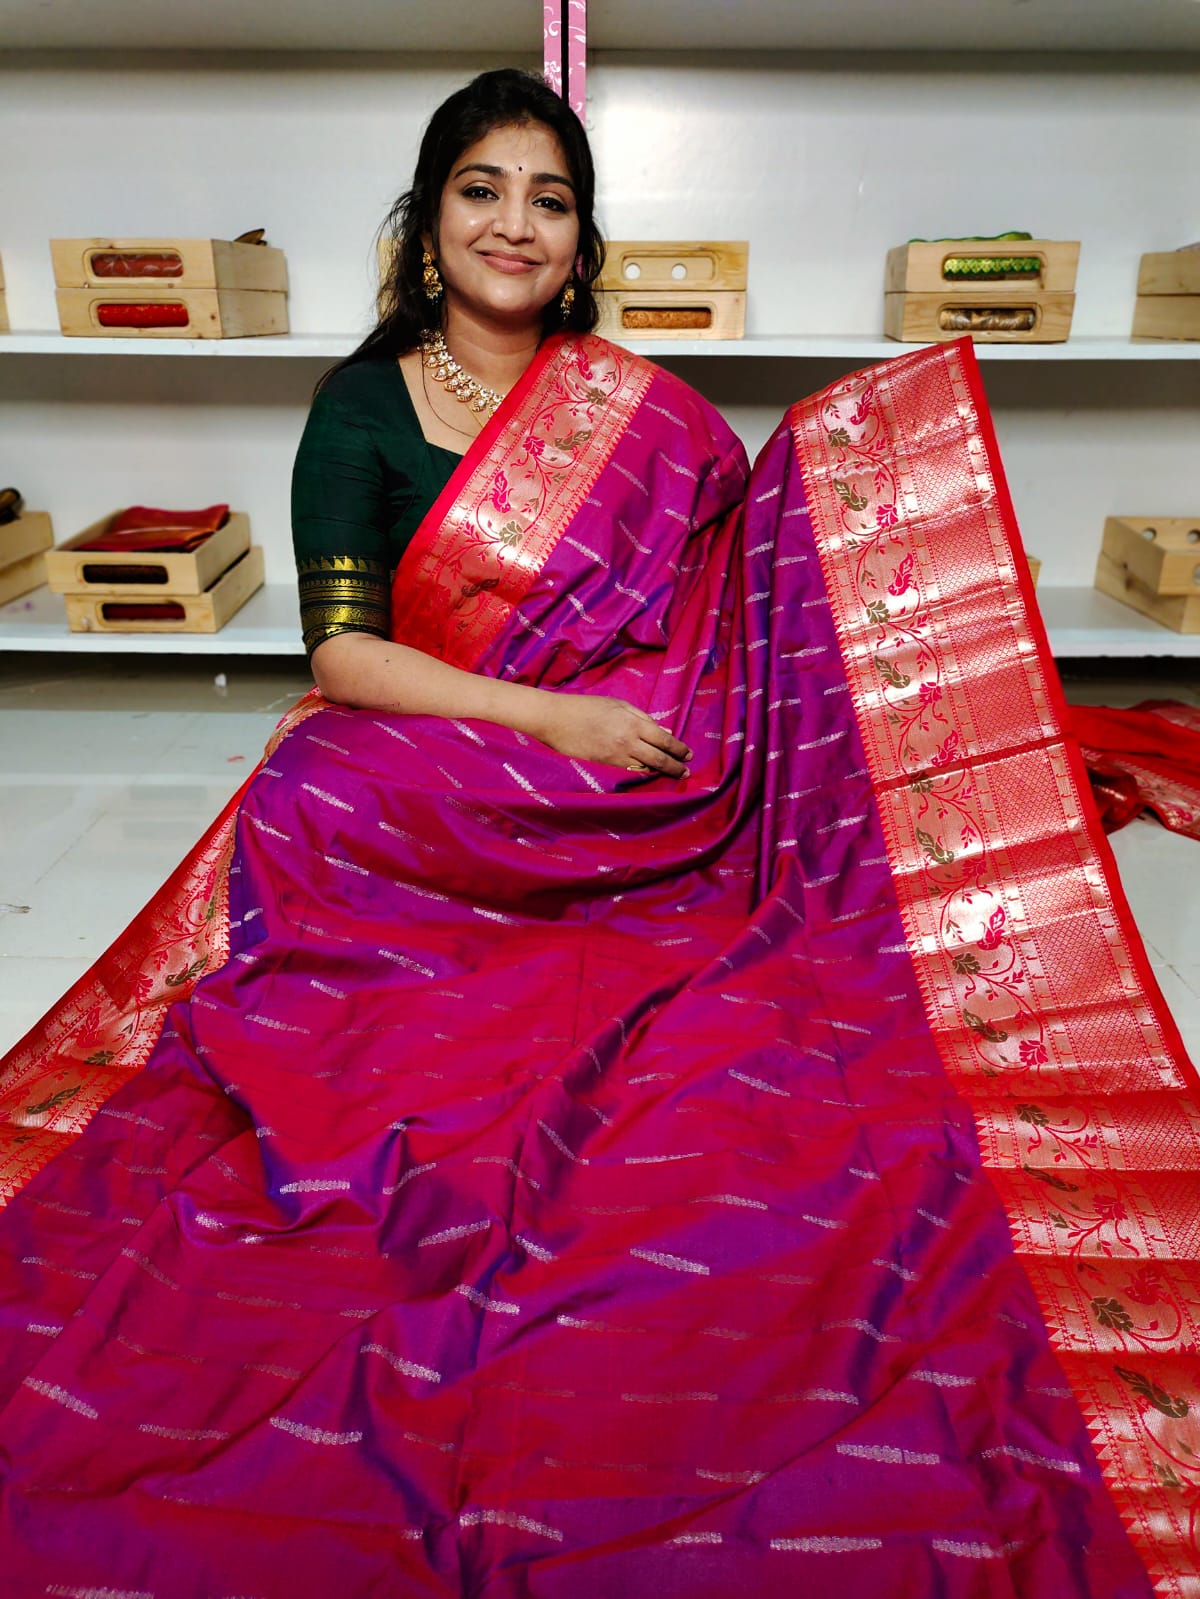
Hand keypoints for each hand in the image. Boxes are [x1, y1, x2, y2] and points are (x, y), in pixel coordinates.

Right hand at [536, 693, 691, 777]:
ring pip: (646, 768)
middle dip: (675, 766)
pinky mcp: (605, 764)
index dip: (678, 749)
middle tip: (685, 771)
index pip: (664, 740)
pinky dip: (643, 773)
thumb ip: (641, 717)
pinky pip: (630, 771)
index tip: (688, 754)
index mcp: (633, 724)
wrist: (556, 719)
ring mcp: (616, 756)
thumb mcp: (617, 705)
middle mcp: (628, 742)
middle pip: (659, 758)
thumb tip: (663, 730)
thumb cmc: (586, 707)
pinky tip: (649, 773)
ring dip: (661, 771)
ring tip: (672, 774)